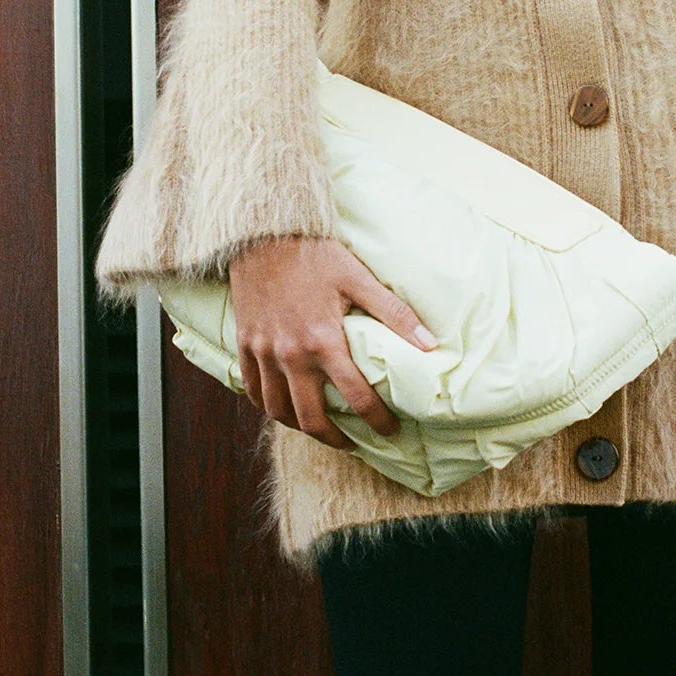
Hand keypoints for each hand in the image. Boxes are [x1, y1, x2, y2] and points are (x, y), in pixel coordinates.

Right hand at [227, 234, 437, 451]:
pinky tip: (283, 405)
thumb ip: (394, 313)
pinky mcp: (245, 345)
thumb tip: (430, 345)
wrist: (262, 232)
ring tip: (319, 428)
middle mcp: (291, 356)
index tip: (391, 430)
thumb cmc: (314, 253)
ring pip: (278, 410)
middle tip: (352, 443)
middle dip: (335, 439)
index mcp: (324, 342)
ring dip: (299, 426)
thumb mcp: (358, 278)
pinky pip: (253, 390)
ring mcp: (264, 353)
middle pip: (311, 418)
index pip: (356, 397)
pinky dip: (268, 405)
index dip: (377, 420)